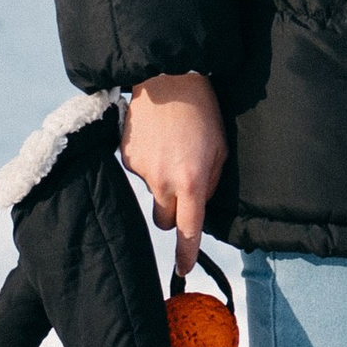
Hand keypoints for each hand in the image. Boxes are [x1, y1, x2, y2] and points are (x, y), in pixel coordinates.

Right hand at [121, 73, 226, 273]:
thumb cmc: (202, 111)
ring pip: (151, 193)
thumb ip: (210, 182)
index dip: (186, 253)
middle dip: (172, 212)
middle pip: (164, 220)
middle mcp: (164, 182)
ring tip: (170, 146)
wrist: (167, 78)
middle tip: (181, 187)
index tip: (183, 268)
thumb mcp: (220, 148)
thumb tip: (198, 203)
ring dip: (160, 180)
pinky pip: (138, 170)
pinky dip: (147, 160)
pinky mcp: (125, 157)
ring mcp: (141, 171)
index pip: (188, 230)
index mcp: (192, 182)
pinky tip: (156, 137)